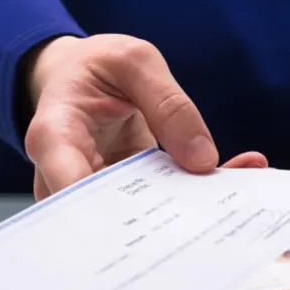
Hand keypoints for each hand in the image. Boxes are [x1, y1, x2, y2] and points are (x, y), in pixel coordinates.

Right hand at [24, 34, 267, 200]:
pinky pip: (153, 210)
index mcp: (55, 135)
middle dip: (157, 227)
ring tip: (233, 196)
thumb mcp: (134, 62)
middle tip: (210, 218)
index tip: (156, 221)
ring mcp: (91, 195)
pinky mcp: (121, 200)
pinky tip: (235, 180)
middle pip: (101, 218)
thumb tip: (203, 161)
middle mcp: (64, 177)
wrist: (80, 80)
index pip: (70, 185)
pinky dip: (193, 200)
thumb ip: (168, 103)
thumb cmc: (96, 66)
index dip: (108, 214)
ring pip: (132, 223)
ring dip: (184, 215)